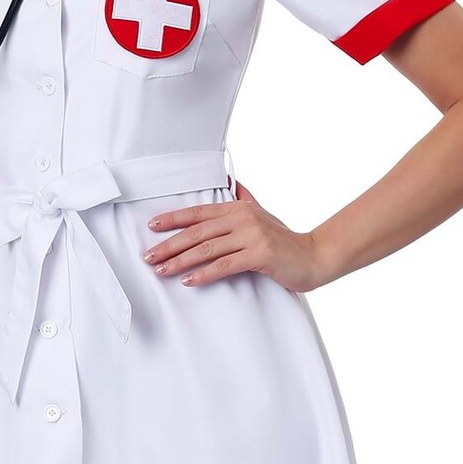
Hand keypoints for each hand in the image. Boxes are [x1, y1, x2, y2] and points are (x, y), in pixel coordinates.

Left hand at [141, 179, 327, 292]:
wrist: (314, 256)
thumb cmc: (285, 241)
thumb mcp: (262, 215)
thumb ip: (243, 200)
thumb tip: (226, 182)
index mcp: (239, 207)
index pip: (199, 212)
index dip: (174, 218)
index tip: (151, 226)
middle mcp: (243, 218)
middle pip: (198, 232)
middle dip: (169, 244)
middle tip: (148, 256)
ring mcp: (252, 236)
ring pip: (207, 249)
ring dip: (180, 261)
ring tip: (161, 270)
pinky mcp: (259, 255)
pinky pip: (225, 266)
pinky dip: (204, 274)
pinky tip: (188, 281)